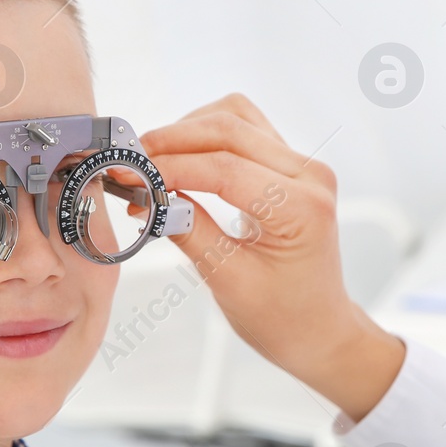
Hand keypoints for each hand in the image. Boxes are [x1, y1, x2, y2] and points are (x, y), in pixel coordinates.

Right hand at [139, 94, 404, 421]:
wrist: (317, 328)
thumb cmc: (281, 317)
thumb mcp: (227, 280)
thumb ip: (189, 229)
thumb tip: (147, 194)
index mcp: (302, 208)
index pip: (224, 169)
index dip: (170, 168)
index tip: (127, 177)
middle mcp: (310, 175)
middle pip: (229, 129)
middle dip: (171, 141)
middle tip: (129, 165)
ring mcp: (303, 165)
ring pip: (235, 117)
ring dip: (186, 131)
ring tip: (150, 163)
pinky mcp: (290, 164)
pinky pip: (243, 128)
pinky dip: (204, 135)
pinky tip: (178, 160)